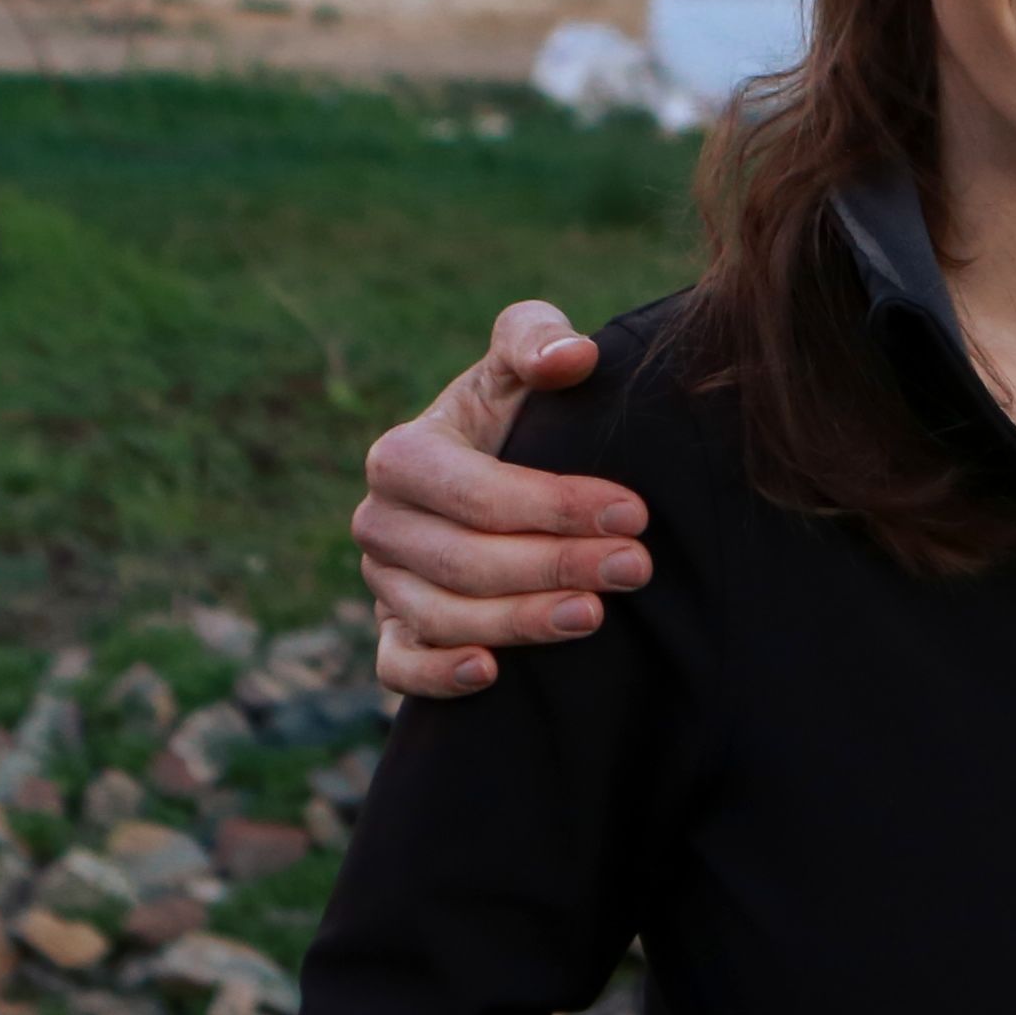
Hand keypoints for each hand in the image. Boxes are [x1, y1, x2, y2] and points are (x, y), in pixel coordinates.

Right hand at [355, 300, 645, 696]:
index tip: (632, 513)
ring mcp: (382, 583)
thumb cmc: (517, 412)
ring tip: (594, 615)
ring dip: (519, 621)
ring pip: (440, 616)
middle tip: (634, 566)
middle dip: (554, 564)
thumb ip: (538, 339)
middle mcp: (381, 521)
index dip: (553, 504)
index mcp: (402, 454)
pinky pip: (397, 667)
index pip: (474, 490)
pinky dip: (437, 676)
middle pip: (463, 559)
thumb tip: (571, 356)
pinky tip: (491, 674)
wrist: (499, 474)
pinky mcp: (393, 634)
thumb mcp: (522, 364)